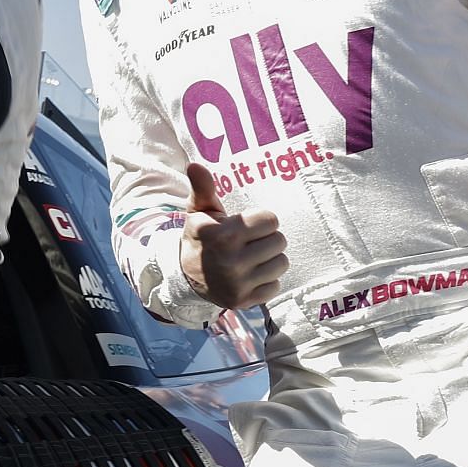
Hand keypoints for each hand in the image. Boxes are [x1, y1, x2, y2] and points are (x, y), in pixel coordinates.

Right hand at [178, 163, 287, 310]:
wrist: (185, 277)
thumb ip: (202, 188)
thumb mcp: (199, 212)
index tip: (247, 225)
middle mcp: (229, 261)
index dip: (260, 220)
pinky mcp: (243, 301)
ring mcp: (237, 284)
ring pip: (282, 263)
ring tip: (252, 258)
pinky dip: (266, 280)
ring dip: (270, 259)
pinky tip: (250, 276)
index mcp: (220, 235)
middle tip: (250, 242)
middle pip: (279, 241)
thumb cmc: (200, 238)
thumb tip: (195, 164)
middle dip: (267, 239)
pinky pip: (275, 285)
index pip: (270, 220)